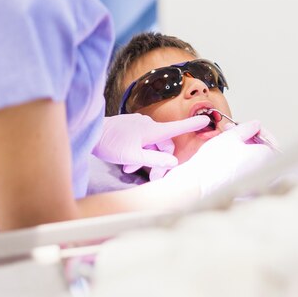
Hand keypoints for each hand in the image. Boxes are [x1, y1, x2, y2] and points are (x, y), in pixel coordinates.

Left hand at [92, 113, 210, 177]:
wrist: (91, 133)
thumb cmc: (111, 144)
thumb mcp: (134, 156)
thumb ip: (154, 160)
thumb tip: (174, 163)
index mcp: (151, 130)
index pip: (177, 127)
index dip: (192, 124)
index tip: (207, 118)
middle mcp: (147, 125)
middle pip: (163, 144)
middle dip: (161, 161)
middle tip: (153, 178)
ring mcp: (138, 125)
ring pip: (151, 144)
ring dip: (147, 158)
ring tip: (131, 170)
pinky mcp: (130, 128)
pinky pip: (141, 141)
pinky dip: (138, 152)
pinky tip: (127, 163)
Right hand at [162, 120, 274, 196]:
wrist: (199, 185)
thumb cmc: (214, 163)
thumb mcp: (230, 136)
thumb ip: (246, 128)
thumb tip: (255, 125)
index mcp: (266, 157)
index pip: (270, 141)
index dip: (259, 131)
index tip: (250, 128)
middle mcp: (266, 174)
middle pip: (266, 154)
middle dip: (253, 141)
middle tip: (238, 134)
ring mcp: (257, 186)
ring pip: (258, 165)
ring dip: (248, 153)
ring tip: (231, 145)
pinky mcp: (247, 193)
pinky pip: (250, 176)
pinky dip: (244, 165)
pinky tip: (230, 159)